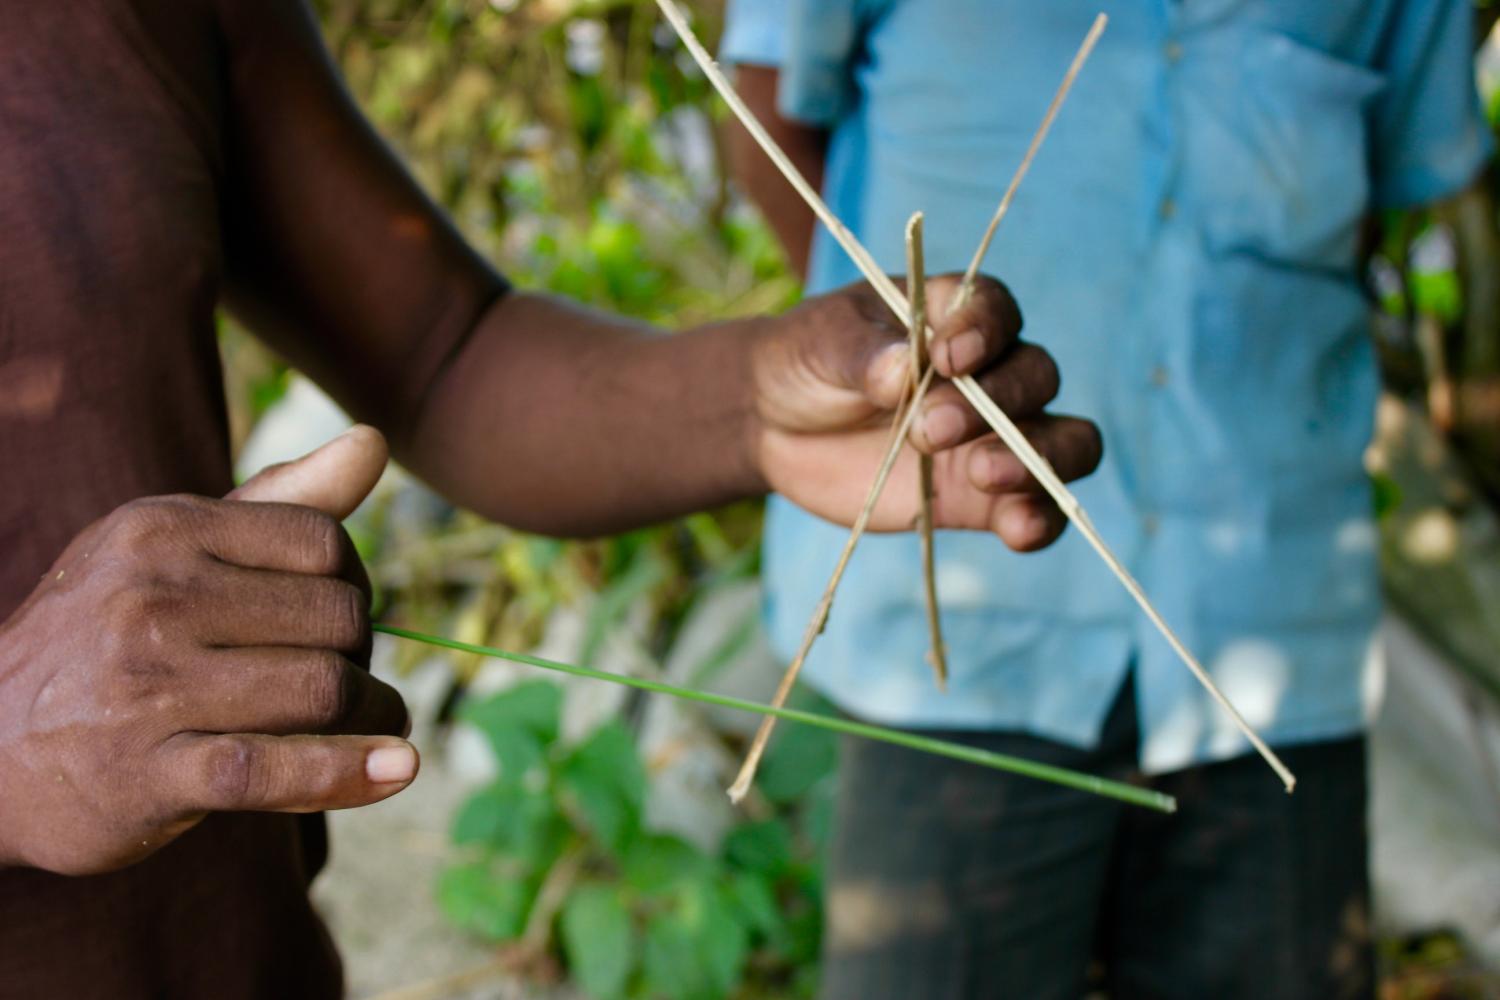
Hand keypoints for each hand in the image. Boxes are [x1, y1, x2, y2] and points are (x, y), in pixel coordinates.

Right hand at [0, 427, 415, 874]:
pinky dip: (351, 771)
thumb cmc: (106, 637)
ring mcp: (146, 688)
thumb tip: (374, 441)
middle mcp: (151, 598)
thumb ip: (280, 500)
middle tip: (350, 678)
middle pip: (336, 619)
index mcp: (163, 529)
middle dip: (363, 654)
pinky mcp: (148, 775)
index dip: (357, 585)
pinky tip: (397, 769)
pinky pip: (277, 770)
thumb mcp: (171, 549)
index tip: (339, 619)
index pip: (325, 544)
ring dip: (372, 714)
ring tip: (375, 722)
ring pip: (324, 691)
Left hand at [751, 275, 1101, 550]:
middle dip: (994, 402)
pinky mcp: (982, 497)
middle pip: (1036, 376)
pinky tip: (1018, 531)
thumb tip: (903, 370)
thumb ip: (862, 354)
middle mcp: (990, 371)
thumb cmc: (805, 361)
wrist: (776, 427)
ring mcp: (993, 436)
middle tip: (929, 428)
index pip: (996, 310)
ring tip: (982, 473)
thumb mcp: (820, 343)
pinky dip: (1040, 519)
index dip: (985, 331)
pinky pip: (1037, 508)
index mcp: (952, 315)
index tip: (948, 357)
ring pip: (1063, 440)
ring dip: (1039, 457)